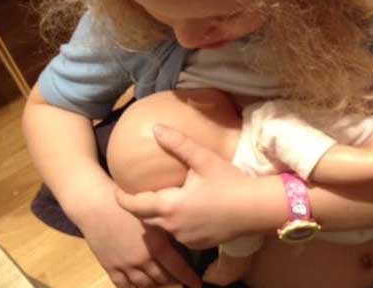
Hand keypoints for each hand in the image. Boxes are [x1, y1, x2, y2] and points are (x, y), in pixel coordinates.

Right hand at [74, 181, 201, 287]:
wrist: (96, 205)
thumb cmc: (127, 203)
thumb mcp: (153, 214)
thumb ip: (167, 228)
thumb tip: (182, 235)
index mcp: (156, 246)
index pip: (177, 268)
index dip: (188, 278)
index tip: (197, 285)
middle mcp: (142, 260)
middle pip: (161, 278)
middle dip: (172, 283)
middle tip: (181, 284)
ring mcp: (125, 265)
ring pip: (144, 284)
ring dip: (155, 287)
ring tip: (163, 287)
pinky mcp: (110, 266)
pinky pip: (123, 285)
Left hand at [116, 126, 255, 249]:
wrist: (256, 209)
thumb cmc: (230, 182)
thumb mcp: (203, 159)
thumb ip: (178, 144)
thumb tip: (156, 128)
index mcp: (170, 206)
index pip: (135, 205)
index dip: (121, 197)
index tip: (116, 187)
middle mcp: (173, 227)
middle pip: (145, 218)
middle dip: (138, 206)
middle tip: (136, 191)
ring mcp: (185, 238)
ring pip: (161, 228)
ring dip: (157, 215)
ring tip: (159, 199)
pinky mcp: (197, 244)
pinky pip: (177, 234)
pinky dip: (174, 223)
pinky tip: (184, 211)